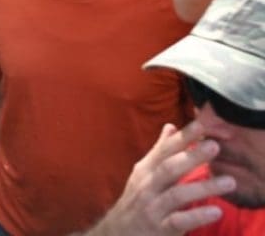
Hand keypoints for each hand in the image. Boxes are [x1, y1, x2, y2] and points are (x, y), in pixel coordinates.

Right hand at [82, 121, 229, 235]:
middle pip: (169, 168)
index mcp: (146, 170)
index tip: (201, 124)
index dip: (182, 137)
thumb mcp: (144, 173)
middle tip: (214, 145)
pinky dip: (197, 216)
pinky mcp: (159, 227)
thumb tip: (171, 126)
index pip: (164, 149)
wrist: (119, 231)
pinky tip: (216, 212)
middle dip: (192, 156)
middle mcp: (147, 186)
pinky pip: (179, 221)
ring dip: (203, 187)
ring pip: (176, 194)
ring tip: (229, 181)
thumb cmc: (137, 200)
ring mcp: (152, 207)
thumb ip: (159, 151)